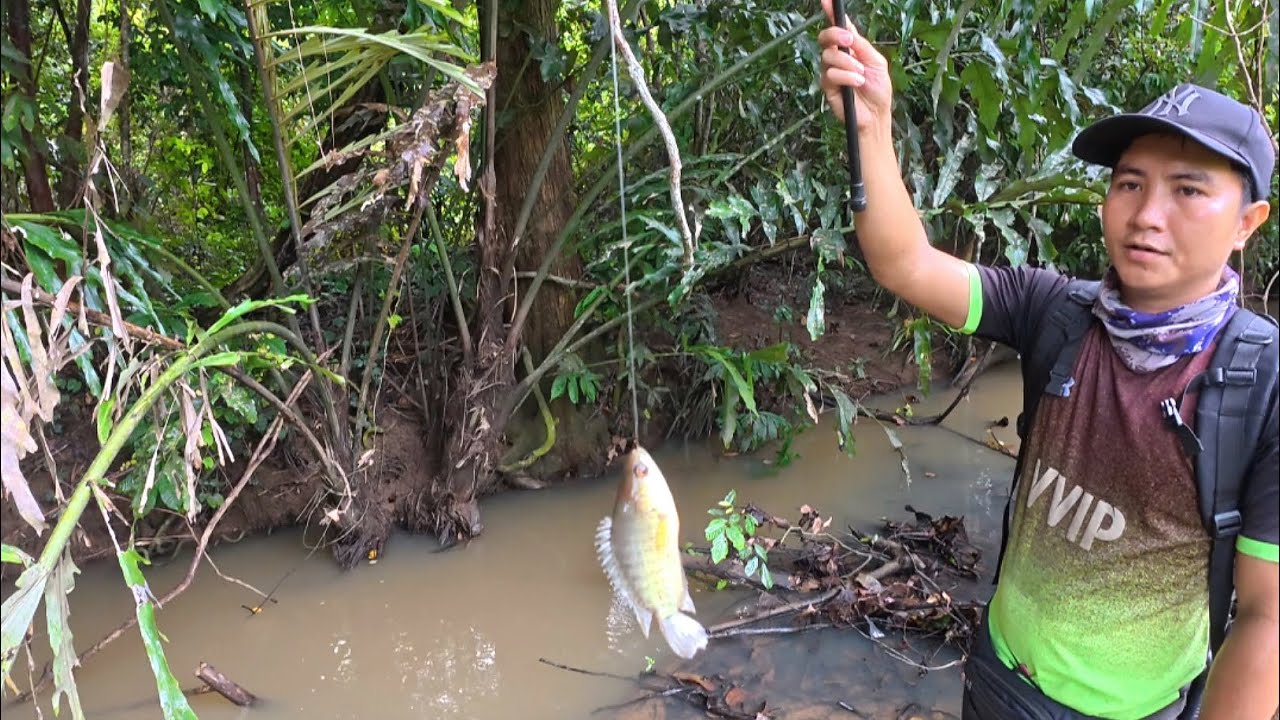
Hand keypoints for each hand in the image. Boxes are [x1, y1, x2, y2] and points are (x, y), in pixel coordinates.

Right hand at [818, 0, 891, 131]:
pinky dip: (846, 76)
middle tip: (849, 41)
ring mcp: (831, 71)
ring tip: (860, 74)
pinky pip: (831, 74)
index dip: (831, 12)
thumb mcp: (876, 62)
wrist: (876, 115)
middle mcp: (838, 57)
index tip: (827, 0)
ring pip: (828, 55)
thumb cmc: (879, 90)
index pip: (839, 27)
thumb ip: (862, 47)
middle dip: (836, 34)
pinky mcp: (828, 86)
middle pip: (825, 37)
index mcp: (852, 48)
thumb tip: (849, 32)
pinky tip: (856, 83)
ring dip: (847, 63)